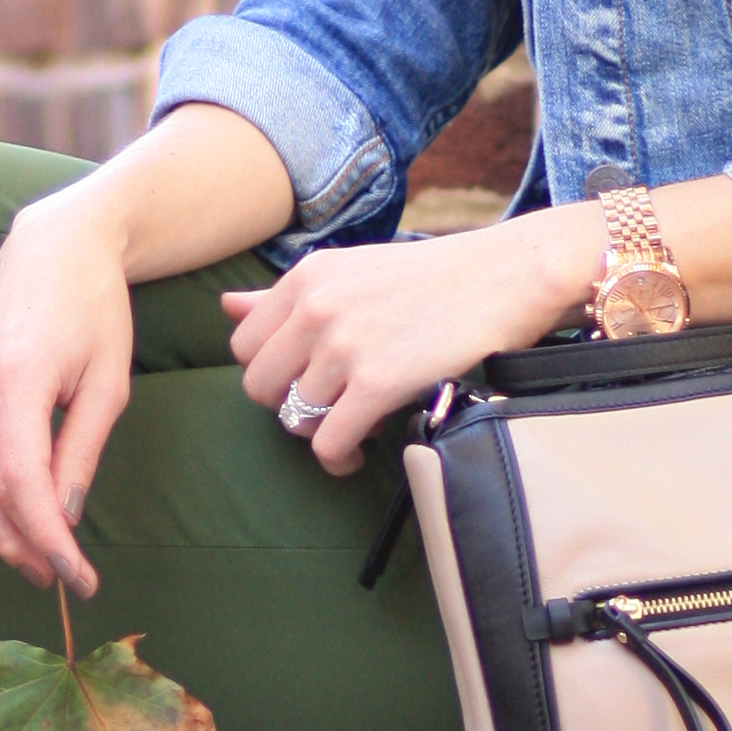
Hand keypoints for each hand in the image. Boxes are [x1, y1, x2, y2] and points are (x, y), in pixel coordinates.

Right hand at [0, 188, 134, 594]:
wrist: (55, 248)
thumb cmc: (94, 308)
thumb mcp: (108, 381)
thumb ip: (82, 450)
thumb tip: (63, 517)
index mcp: (18, 377)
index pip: (21, 480)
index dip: (46, 537)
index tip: (77, 575)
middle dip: (23, 544)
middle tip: (60, 577)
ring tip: (29, 562)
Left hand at [223, 215, 597, 472]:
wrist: (507, 276)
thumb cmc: (434, 277)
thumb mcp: (350, 272)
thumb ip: (285, 295)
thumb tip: (225, 304)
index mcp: (305, 278)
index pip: (243, 344)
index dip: (270, 373)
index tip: (303, 382)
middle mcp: (315, 307)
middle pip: (259, 386)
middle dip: (287, 408)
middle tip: (324, 411)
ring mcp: (344, 345)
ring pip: (293, 419)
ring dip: (319, 435)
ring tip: (348, 434)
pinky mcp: (377, 382)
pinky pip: (329, 442)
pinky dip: (338, 459)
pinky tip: (358, 454)